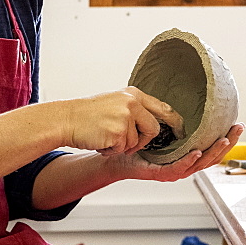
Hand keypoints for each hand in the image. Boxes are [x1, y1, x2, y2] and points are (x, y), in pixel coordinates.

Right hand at [62, 87, 180, 154]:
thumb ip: (135, 108)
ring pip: (136, 142)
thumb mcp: (115, 102)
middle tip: (124, 141)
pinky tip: (100, 140)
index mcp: (133, 94)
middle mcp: (132, 102)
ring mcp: (126, 116)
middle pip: (153, 129)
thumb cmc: (87, 115)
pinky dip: (111, 150)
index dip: (174, 121)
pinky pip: (122, 149)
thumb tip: (155, 120)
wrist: (65, 119)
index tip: (180, 130)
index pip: (163, 107)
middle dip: (143, 140)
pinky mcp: (118, 131)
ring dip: (121, 145)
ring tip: (104, 135)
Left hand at [105, 123, 244, 182]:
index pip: (212, 147)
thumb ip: (174, 117)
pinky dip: (189, 161)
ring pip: (200, 164)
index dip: (227, 138)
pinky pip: (178, 168)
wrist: (116, 157)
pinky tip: (197, 152)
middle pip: (212, 157)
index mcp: (187, 155)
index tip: (238, 124)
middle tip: (238, 129)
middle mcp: (184, 164)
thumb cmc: (138, 143)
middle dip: (228, 143)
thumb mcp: (160, 126)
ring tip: (224, 139)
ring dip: (213, 152)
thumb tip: (186, 95)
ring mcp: (173, 171)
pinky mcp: (160, 174)